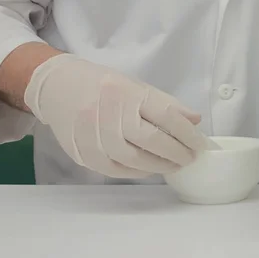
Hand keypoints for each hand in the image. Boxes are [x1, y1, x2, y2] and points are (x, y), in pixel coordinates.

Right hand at [24, 54, 209, 177]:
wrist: (57, 87)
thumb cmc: (103, 85)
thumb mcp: (136, 86)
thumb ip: (166, 104)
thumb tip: (195, 121)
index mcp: (127, 93)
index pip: (166, 116)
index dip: (187, 133)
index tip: (200, 144)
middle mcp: (109, 113)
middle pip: (152, 140)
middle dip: (177, 153)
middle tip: (190, 158)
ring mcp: (93, 135)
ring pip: (134, 160)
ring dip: (159, 166)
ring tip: (174, 165)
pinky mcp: (82, 153)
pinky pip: (115, 170)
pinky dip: (136, 172)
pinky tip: (149, 168)